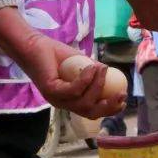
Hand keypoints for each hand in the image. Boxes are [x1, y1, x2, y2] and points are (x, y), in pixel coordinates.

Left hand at [0, 9, 121, 118]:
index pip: (93, 112)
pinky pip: (73, 89)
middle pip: (90, 113)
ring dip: (98, 86)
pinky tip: (91, 67)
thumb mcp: (81, 65)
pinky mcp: (51, 91)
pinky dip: (85, 79)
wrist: (35, 45)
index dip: (110, 110)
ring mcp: (56, 99)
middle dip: (108, 106)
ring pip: (83, 102)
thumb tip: (113, 77)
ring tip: (103, 69)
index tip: (123, 100)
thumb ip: (94, 73)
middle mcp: (64, 104)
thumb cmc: (57, 55)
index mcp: (72, 100)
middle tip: (120, 94)